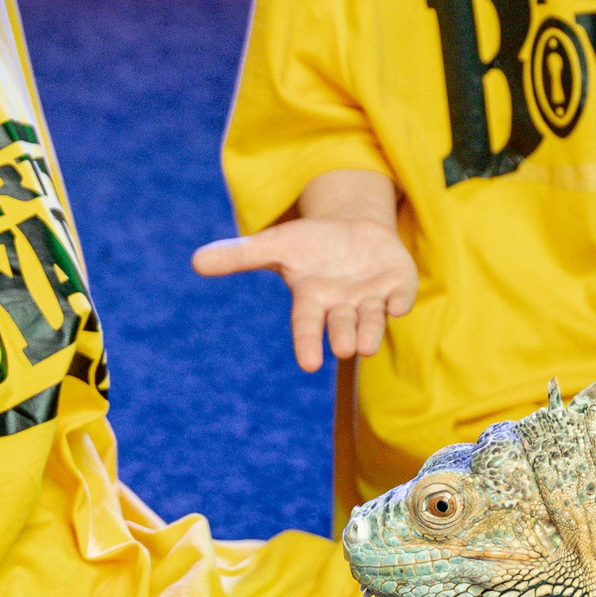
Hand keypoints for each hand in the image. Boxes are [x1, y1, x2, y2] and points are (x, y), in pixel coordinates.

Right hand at [192, 217, 416, 372]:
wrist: (355, 231)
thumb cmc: (311, 245)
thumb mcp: (276, 243)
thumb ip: (240, 255)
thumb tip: (195, 261)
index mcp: (312, 300)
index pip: (306, 325)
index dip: (307, 343)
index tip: (309, 364)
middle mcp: (342, 306)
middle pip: (341, 327)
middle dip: (342, 337)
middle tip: (344, 348)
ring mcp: (371, 298)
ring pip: (371, 322)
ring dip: (370, 332)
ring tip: (364, 346)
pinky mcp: (397, 287)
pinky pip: (400, 298)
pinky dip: (399, 302)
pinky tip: (398, 303)